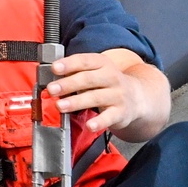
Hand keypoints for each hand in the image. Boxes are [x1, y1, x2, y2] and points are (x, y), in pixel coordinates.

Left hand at [46, 49, 170, 142]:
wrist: (137, 97)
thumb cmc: (106, 83)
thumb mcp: (95, 71)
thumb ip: (75, 72)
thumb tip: (50, 77)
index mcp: (102, 63)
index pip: (84, 61)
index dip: (69, 64)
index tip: (54, 68)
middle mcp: (111, 77)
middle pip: (88, 79)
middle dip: (68, 84)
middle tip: (52, 89)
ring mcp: (117, 95)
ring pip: (95, 97)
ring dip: (76, 102)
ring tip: (60, 106)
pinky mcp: (121, 112)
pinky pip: (109, 117)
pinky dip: (99, 122)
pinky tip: (89, 125)